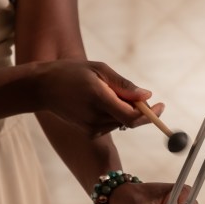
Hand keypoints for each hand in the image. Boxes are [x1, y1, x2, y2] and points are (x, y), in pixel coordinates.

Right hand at [37, 60, 164, 136]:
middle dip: (141, 111)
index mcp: (98, 98)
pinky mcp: (89, 133)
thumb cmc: (72, 72)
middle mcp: (95, 117)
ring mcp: (91, 128)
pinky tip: (99, 103)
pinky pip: (112, 125)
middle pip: (130, 122)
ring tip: (108, 93)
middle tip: (144, 98)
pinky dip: (114, 115)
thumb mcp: (99, 69)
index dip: (150, 114)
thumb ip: (124, 85)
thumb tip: (147, 96)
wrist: (43, 88)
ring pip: (121, 123)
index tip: (161, 105)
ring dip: (125, 111)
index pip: (131, 116)